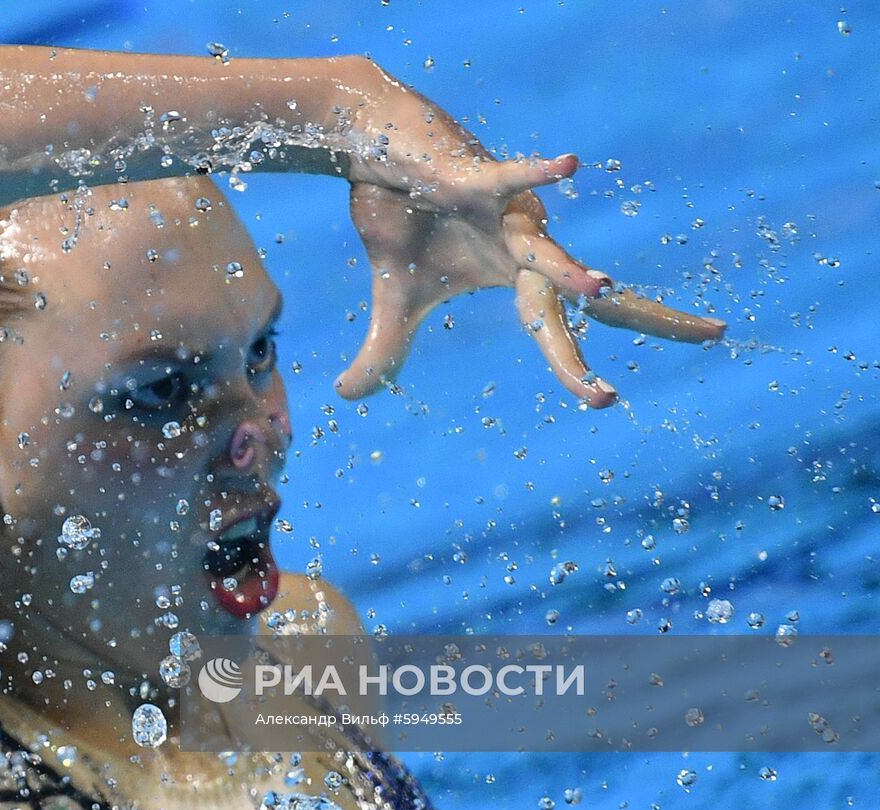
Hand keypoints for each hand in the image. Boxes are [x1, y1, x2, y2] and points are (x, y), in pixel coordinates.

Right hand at [337, 75, 725, 403]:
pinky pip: (509, 179)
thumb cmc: (401, 219)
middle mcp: (526, 249)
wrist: (377, 155)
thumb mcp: (392, 301)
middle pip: (590, 294)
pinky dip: (537, 175)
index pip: (562, 331)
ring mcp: (506, 217)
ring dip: (569, 272)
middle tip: (714, 333)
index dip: (579, 366)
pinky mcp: (473, 181)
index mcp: (516, 280)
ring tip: (598, 290)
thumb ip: (385, 352)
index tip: (607, 400)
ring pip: (546, 249)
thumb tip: (349, 398)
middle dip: (650, 316)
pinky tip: (570, 165)